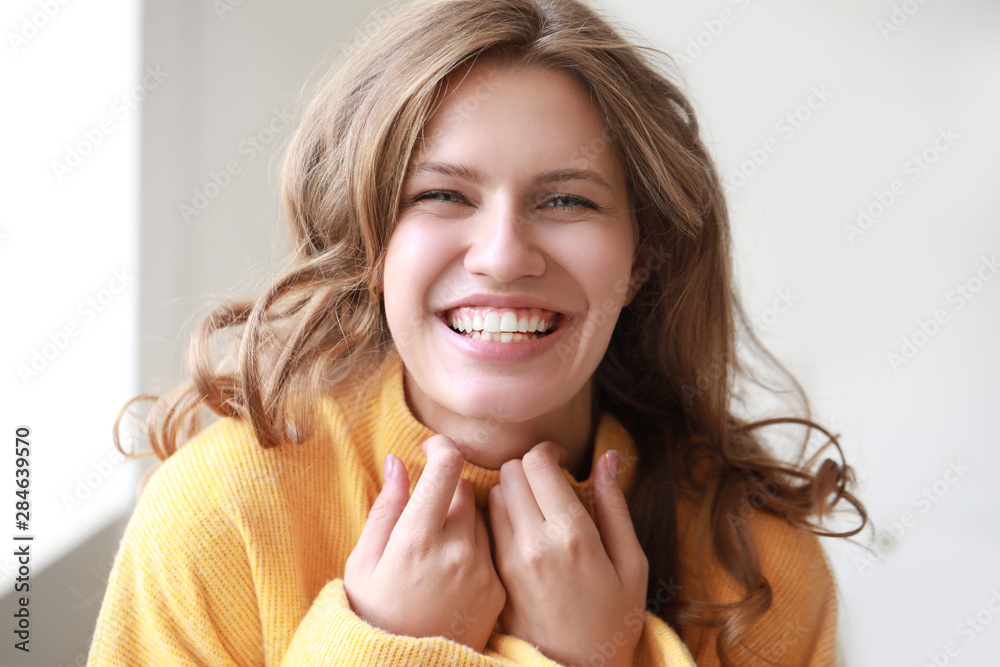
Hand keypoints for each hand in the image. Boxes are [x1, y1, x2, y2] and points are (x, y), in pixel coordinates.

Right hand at [344, 435, 505, 652]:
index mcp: (416, 540)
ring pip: (483, 517)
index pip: (447, 467)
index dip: (441, 448)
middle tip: (428, 510)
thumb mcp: (364, 560)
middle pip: (467, 489)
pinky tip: (454, 569)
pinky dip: (477, 546)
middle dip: (448, 489)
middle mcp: (457, 552)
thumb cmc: (373, 612)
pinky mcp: (499, 590)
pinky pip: (494, 547)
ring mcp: (483, 572)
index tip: (433, 450)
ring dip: (464, 518)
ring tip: (438, 547)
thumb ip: (387, 507)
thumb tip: (399, 461)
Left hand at [488, 442, 647, 666]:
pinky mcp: (494, 578)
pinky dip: (498, 517)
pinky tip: (519, 529)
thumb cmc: (615, 620)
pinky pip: (485, 528)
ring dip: (510, 491)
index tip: (560, 460)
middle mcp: (534, 544)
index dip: (548, 452)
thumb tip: (606, 457)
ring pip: (493, 497)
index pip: (537, 463)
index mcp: (573, 534)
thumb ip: (614, 505)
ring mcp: (508, 562)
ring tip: (533, 506)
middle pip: (510, 473)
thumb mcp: (632, 563)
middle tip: (547, 483)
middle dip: (528, 468)